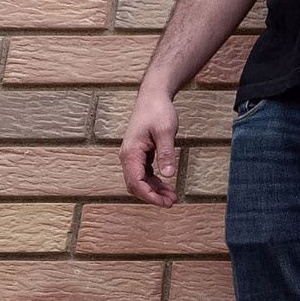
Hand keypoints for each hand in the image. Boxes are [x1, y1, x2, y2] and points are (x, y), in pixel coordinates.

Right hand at [120, 86, 180, 207]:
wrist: (153, 97)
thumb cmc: (158, 112)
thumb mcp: (166, 132)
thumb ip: (166, 153)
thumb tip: (168, 175)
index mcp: (131, 153)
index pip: (135, 182)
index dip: (149, 196)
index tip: (165, 203)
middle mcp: (127, 156)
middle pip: (135, 185)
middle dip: (152, 196)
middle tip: (172, 202)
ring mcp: (132, 155)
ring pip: (139, 180)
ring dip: (153, 190)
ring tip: (172, 196)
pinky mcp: (139, 154)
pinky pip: (143, 173)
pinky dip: (153, 181)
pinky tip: (166, 184)